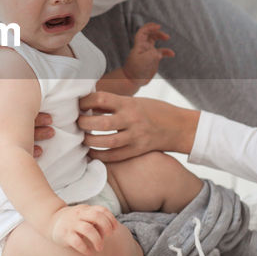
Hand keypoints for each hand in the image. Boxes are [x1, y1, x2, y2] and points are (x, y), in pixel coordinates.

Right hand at [50, 204, 117, 255]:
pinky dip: (84, 248)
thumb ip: (95, 219)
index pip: (101, 210)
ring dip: (97, 239)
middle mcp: (78, 215)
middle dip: (106, 227)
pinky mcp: (64, 235)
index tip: (114, 229)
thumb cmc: (72, 221)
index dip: (111, 219)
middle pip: (96, 216)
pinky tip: (88, 252)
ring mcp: (71, 224)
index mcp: (85, 209)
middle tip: (108, 236)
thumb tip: (110, 229)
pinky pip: (76, 241)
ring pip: (87, 229)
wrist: (50, 221)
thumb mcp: (83, 215)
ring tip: (99, 248)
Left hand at [76, 91, 199, 161]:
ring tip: (83, 138)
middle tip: (77, 123)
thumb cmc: (154, 111)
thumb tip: (89, 106)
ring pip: (106, 142)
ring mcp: (135, 136)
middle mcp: (132, 119)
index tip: (79, 105)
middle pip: (101, 122)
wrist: (179, 127)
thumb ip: (114, 104)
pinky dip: (100, 155)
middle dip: (84, 123)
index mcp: (129, 103)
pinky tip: (92, 152)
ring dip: (89, 141)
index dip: (85, 101)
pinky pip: (114, 156)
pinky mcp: (138, 150)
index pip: (101, 99)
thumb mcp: (135, 101)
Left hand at [121, 22, 174, 88]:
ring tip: (167, 38)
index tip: (158, 26)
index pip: (143, 32)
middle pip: (150, 34)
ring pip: (155, 41)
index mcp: (139, 45)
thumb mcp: (143, 61)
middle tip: (165, 36)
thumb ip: (151, 55)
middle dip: (157, 32)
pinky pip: (161, 52)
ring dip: (161, 37)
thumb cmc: (135, 70)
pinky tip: (172, 54)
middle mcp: (144, 47)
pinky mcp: (153, 59)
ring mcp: (149, 53)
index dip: (149, 27)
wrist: (133, 80)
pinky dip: (167, 51)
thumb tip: (157, 53)